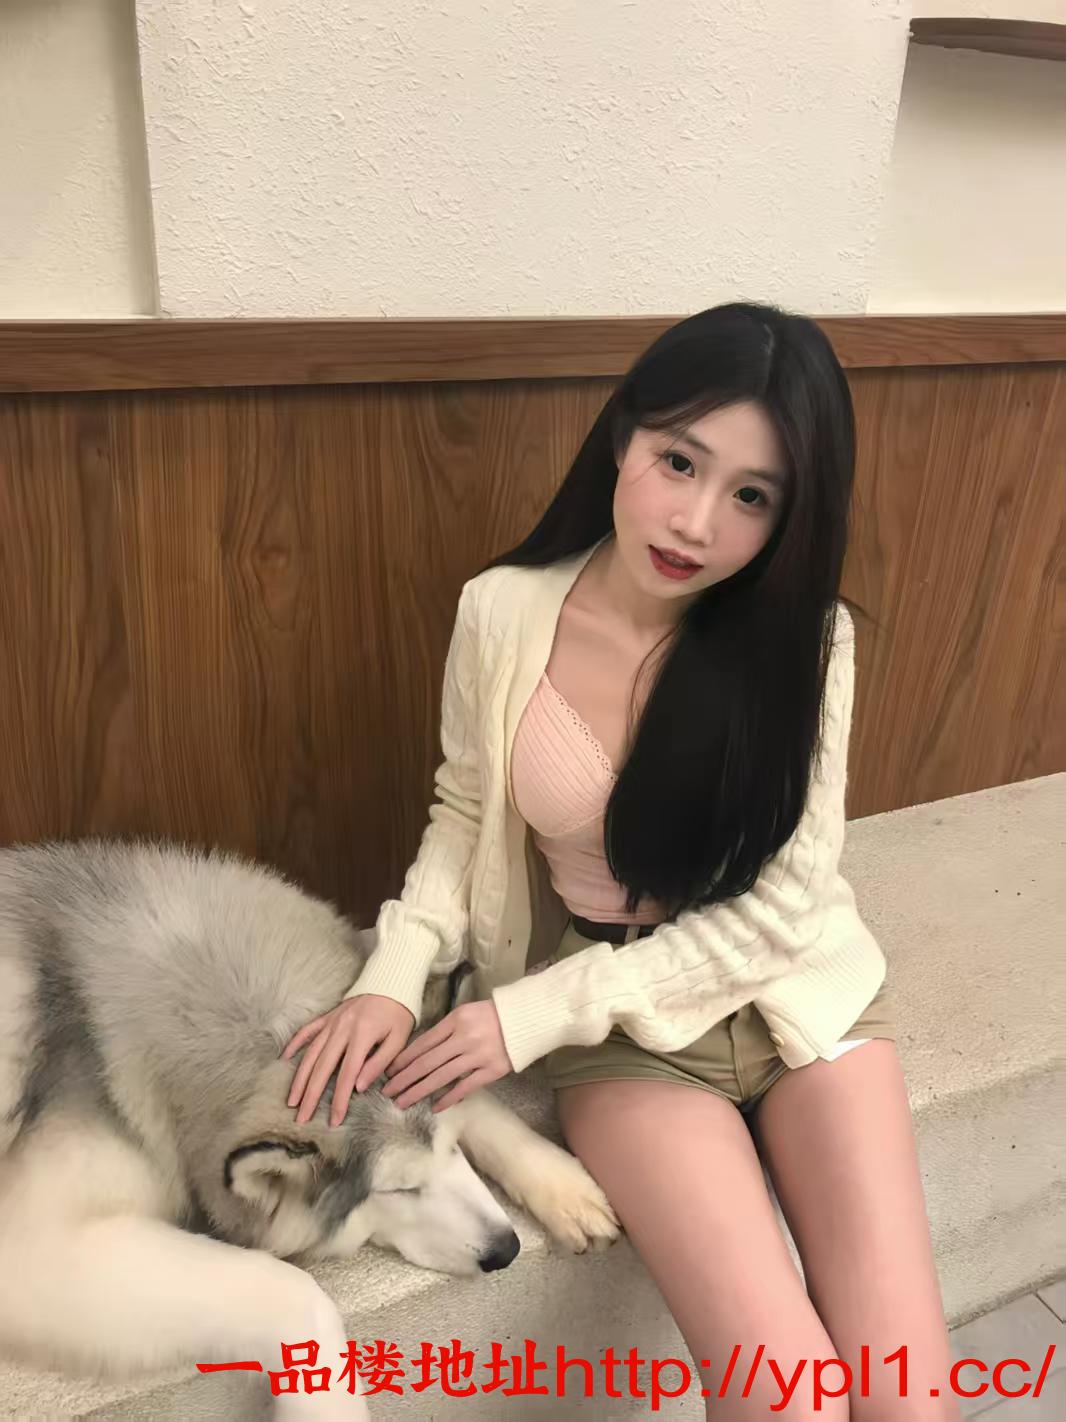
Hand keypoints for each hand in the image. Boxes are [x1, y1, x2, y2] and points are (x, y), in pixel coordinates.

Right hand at [282, 994, 413, 1126]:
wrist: (391, 982)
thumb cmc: (398, 1014)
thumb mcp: (399, 1038)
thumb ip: (380, 1062)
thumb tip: (358, 1087)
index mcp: (361, 1036)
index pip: (347, 1075)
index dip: (339, 1099)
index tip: (333, 1120)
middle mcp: (341, 1029)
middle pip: (322, 1068)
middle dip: (310, 1095)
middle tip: (301, 1119)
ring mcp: (332, 1022)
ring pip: (310, 1053)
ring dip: (299, 1078)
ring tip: (291, 1100)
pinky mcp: (328, 1016)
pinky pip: (307, 1030)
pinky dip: (294, 1043)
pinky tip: (284, 1058)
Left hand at [382, 1000, 512, 1111]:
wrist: (526, 1019)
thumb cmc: (492, 1015)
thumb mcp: (465, 1013)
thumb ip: (446, 1029)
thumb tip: (421, 1051)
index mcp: (455, 1021)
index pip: (423, 1043)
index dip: (404, 1059)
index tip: (389, 1071)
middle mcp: (463, 1038)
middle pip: (426, 1062)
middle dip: (404, 1078)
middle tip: (387, 1092)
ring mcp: (477, 1056)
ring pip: (441, 1077)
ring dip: (418, 1091)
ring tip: (402, 1102)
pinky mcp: (491, 1071)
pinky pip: (464, 1087)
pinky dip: (448, 1098)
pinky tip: (434, 1107)